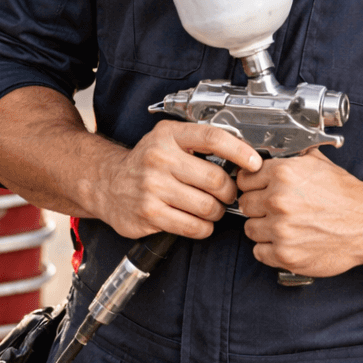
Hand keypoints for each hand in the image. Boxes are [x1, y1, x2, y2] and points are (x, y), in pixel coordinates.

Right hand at [95, 122, 261, 239]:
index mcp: (170, 135)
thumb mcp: (170, 138)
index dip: (240, 151)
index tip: (255, 162)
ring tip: (212, 208)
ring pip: (206, 206)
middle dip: (229, 191)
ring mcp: (153, 188)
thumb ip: (200, 141)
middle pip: (215, 178)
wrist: (107, 182)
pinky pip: (192, 226)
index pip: (213, 139)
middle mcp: (160, 159)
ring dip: (217, 211)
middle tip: (228, 193)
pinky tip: (200, 221)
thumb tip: (242, 153)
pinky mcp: (149, 214)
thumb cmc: (147, 160)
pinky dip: (204, 227)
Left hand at [237, 149, 362, 277]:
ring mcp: (280, 229)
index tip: (258, 189)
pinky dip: (269, 249)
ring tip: (282, 225)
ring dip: (262, 228)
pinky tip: (286, 240)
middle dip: (257, 206)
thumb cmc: (344, 194)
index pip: (244, 178)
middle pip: (245, 203)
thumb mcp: (318, 162)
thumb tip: (273, 150)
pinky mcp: (285, 254)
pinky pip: (259, 252)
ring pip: (250, 229)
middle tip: (274, 208)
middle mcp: (278, 200)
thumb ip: (291, 156)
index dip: (252, 184)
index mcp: (283, 173)